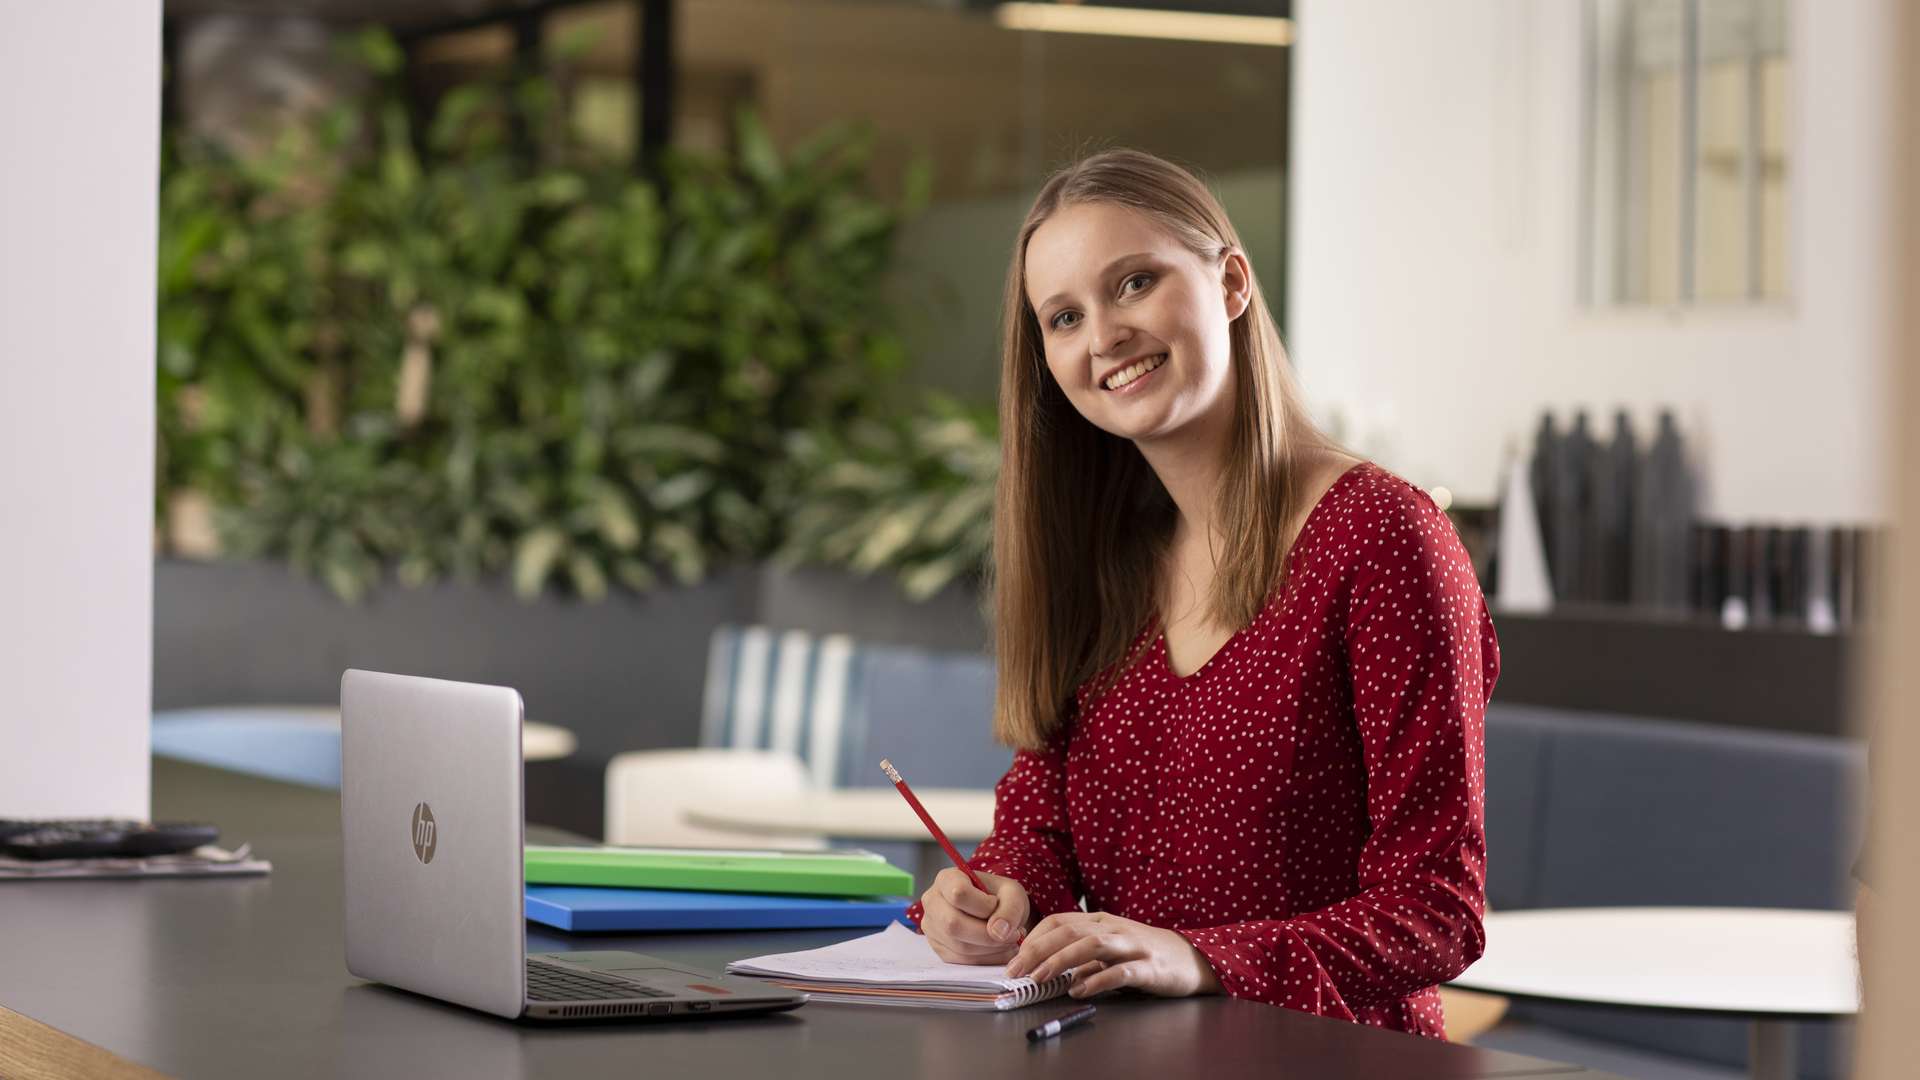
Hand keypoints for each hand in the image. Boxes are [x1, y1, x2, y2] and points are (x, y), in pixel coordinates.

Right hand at [918, 868, 1029, 964]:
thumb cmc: (1001, 897)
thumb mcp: (1012, 893)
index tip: (996, 905)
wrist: (996, 912)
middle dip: (988, 934)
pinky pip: (963, 961)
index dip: (983, 905)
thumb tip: (997, 932)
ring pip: (959, 947)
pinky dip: (988, 959)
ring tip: (1009, 940)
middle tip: (1012, 934)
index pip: (958, 893)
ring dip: (992, 949)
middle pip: (953, 924)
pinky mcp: (940, 949)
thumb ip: (1009, 909)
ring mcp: (932, 928)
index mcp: (946, 879)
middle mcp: (932, 902)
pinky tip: (1000, 949)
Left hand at [1004, 911, 1221, 999]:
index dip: (1034, 938)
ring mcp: (1132, 946)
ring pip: (1090, 945)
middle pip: (1069, 931)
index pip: (1059, 921)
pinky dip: (1096, 980)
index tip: (1014, 957)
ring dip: (1060, 961)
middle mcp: (1114, 928)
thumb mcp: (1110, 949)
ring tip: (1039, 978)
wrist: (1192, 958)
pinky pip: (1120, 971)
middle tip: (1016, 971)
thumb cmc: (1145, 954)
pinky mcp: (1149, 968)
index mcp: (1101, 921)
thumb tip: (1049, 968)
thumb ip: (1082, 957)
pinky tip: (1079, 990)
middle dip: (1037, 950)